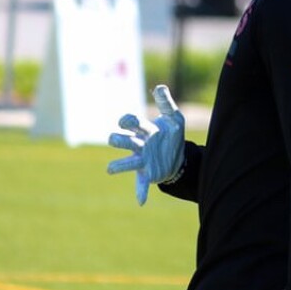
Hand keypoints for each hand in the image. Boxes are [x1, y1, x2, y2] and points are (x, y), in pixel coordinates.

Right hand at [107, 84, 185, 205]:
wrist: (180, 154)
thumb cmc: (172, 134)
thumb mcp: (174, 117)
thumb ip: (166, 102)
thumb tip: (159, 87)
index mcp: (144, 129)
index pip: (129, 123)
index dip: (126, 120)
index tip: (126, 121)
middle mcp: (139, 144)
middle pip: (123, 141)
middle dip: (118, 139)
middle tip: (114, 139)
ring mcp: (142, 160)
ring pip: (125, 163)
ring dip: (118, 166)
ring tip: (110, 169)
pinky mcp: (148, 174)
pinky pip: (141, 185)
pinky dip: (141, 192)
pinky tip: (141, 201)